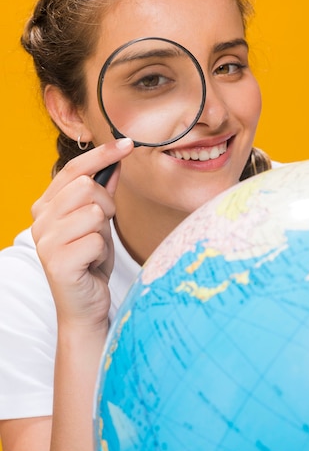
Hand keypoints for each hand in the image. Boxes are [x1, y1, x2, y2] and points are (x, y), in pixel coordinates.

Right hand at [31, 138, 132, 329]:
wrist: (84, 306)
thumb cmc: (89, 263)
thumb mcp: (97, 223)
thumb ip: (102, 193)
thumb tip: (115, 163)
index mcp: (46, 206)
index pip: (73, 170)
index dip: (101, 155)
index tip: (127, 144)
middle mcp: (40, 221)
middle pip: (86, 187)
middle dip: (106, 206)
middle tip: (102, 229)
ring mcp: (45, 241)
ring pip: (94, 212)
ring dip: (104, 232)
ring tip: (95, 249)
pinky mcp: (57, 262)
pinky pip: (97, 240)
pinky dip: (103, 253)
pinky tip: (92, 265)